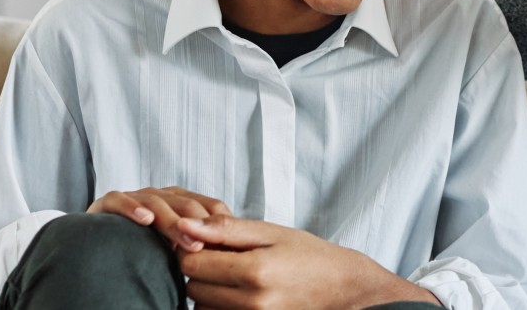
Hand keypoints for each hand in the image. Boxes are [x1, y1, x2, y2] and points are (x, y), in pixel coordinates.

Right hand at [87, 186, 230, 252]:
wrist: (100, 248)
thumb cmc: (146, 252)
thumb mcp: (178, 251)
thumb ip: (199, 249)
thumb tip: (229, 264)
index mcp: (183, 204)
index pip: (210, 206)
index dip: (219, 224)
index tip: (227, 247)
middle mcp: (162, 197)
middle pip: (187, 205)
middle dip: (199, 225)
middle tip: (206, 247)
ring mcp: (136, 197)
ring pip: (158, 202)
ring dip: (173, 222)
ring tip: (186, 242)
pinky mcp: (108, 203)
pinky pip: (119, 199)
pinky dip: (132, 207)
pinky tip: (145, 219)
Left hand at [176, 215, 441, 309]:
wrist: (342, 286)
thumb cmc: (309, 255)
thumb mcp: (271, 232)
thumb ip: (226, 230)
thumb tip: (185, 225)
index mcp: (255, 270)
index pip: (191, 263)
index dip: (193, 248)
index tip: (208, 241)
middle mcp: (252, 302)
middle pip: (192, 286)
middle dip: (202, 269)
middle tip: (227, 257)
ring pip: (201, 306)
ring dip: (210, 289)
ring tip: (236, 275)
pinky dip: (220, 305)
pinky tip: (241, 291)